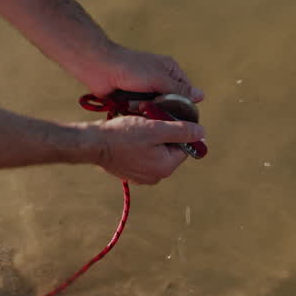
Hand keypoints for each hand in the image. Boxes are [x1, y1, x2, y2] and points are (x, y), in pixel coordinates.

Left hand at [79, 43, 204, 103]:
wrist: (100, 68)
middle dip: (164, 108)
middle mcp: (160, 79)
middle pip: (171, 102)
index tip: (184, 116)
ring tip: (141, 106)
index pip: (186, 91)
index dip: (186, 104)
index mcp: (170, 70)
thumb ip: (179, 89)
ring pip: (156, 109)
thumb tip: (201, 96)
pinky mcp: (133, 99)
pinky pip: (142, 111)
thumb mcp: (159, 78)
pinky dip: (138, 112)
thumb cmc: (131, 68)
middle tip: (157, 109)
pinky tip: (133, 110)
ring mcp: (146, 90)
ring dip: (149, 110)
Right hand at [90, 115, 205, 184]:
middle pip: (170, 150)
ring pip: (156, 152)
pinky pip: (144, 156)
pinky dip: (141, 146)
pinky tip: (131, 136)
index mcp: (166, 167)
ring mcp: (142, 176)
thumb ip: (181, 130)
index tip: (166, 119)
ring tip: (139, 127)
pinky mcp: (131, 172)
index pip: (184, 147)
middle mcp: (156, 176)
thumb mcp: (155, 128)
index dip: (178, 130)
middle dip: (164, 134)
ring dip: (152, 139)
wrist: (94, 144)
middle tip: (150, 121)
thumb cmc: (123, 135)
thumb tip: (202, 133)